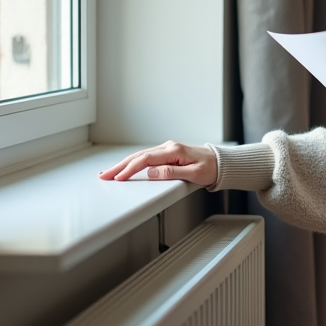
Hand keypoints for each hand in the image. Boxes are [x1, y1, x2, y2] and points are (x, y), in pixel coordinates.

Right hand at [98, 140, 217, 187]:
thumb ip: (172, 173)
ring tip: (109, 172)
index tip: (118, 177)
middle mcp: (169, 147)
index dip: (130, 169)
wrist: (221, 163)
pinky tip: (125, 167)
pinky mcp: (168, 153)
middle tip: (104, 175)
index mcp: (174, 151)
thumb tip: (152, 173)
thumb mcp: (194, 174)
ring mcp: (168, 149)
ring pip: (140, 156)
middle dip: (120, 166)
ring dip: (124, 164)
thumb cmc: (211, 168)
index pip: (145, 160)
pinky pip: (147, 157)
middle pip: (138, 156)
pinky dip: (133, 163)